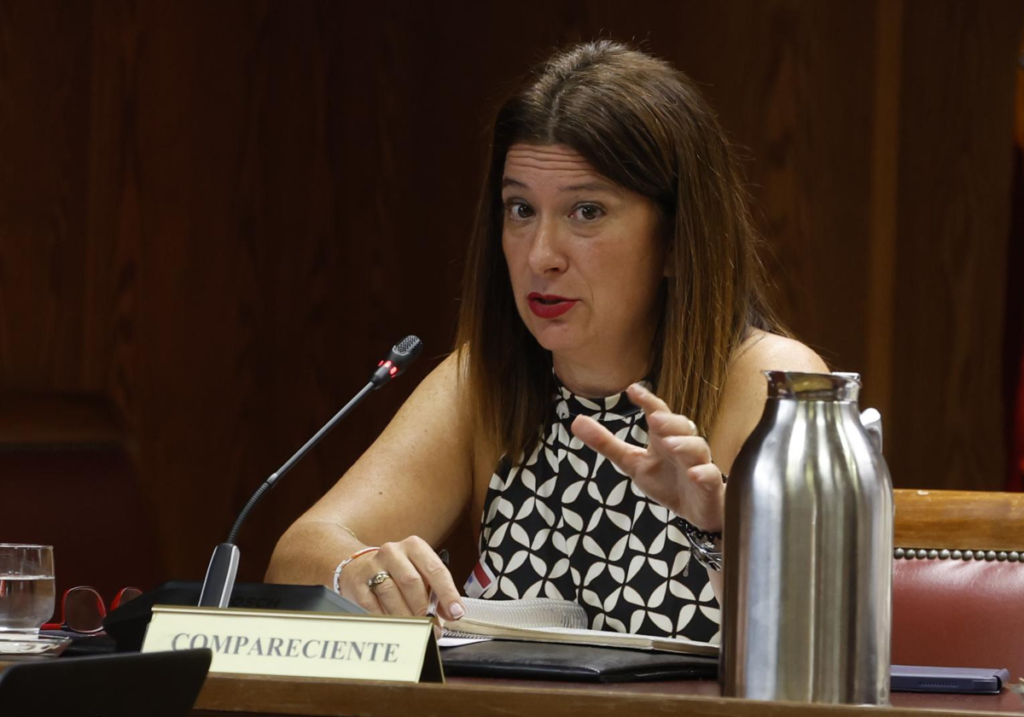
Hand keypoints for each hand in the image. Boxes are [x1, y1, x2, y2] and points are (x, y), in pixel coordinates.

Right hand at [338, 536, 465, 621]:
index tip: (456, 612)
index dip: (447, 593)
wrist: (359, 566)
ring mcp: (373, 567)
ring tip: (418, 630)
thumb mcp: (419, 572)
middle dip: (425, 609)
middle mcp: (393, 552)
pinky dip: (388, 619)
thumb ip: (436, 590)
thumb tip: (451, 613)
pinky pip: (374, 606)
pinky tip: (397, 626)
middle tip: (434, 627)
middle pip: (412, 582)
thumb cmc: (397, 572)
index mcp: (414, 547)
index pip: (435, 569)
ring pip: (392, 594)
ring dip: (407, 617)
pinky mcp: (358, 584)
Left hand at [570, 383, 725, 531]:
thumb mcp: (632, 463)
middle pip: (681, 426)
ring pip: (697, 448)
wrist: (696, 514)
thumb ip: (606, 443)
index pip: (658, 413)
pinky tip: (694, 474)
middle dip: (669, 422)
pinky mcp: (710, 486)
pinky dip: (704, 473)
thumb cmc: (667, 483)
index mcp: (664, 439)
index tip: (632, 389)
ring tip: (669, 444)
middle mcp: (684, 447)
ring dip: (684, 444)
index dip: (648, 401)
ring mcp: (699, 465)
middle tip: (654, 419)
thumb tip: (575, 421)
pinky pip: (711, 477)